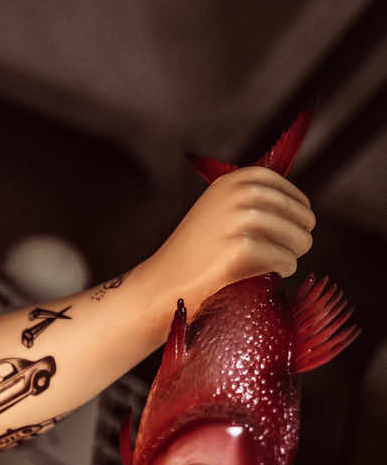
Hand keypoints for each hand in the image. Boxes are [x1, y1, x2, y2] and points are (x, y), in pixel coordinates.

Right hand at [147, 167, 315, 314]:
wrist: (163, 282)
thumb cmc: (194, 253)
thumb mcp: (216, 210)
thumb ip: (246, 199)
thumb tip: (294, 207)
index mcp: (230, 182)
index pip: (282, 186)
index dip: (297, 204)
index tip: (300, 220)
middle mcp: (236, 195)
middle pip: (297, 212)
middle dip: (300, 233)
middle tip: (290, 249)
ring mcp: (238, 220)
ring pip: (297, 236)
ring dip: (294, 252)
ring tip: (279, 262)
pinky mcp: (242, 250)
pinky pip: (285, 260)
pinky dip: (283, 269)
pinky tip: (269, 274)